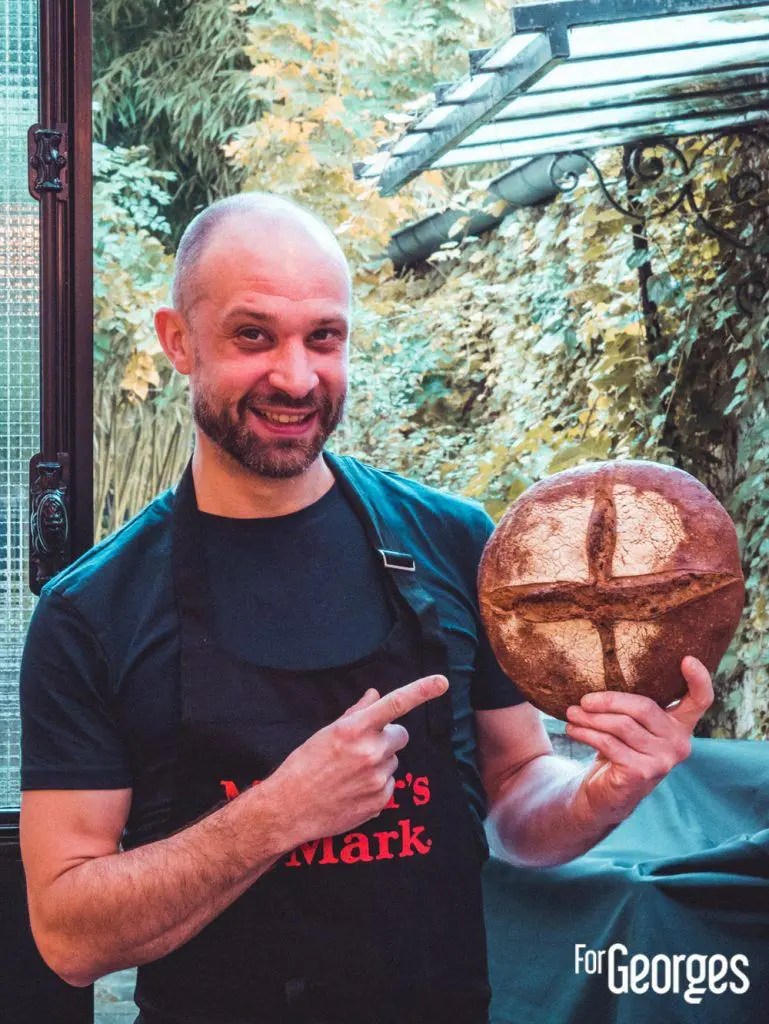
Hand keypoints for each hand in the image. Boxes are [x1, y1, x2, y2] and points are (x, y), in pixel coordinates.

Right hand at [263, 675, 448, 846]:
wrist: (289, 809)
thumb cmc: (303, 766)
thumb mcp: (326, 733)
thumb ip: (356, 713)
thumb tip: (375, 695)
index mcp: (354, 729)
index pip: (395, 703)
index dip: (422, 690)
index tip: (442, 682)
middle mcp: (370, 752)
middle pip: (400, 735)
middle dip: (387, 738)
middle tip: (362, 748)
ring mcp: (377, 778)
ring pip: (393, 761)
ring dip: (380, 762)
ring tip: (351, 773)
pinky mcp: (380, 800)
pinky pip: (389, 784)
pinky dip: (376, 785)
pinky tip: (353, 789)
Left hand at [565, 656, 712, 824]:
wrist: (608, 794)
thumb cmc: (620, 749)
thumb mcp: (631, 725)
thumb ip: (631, 705)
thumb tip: (600, 671)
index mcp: (680, 725)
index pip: (700, 700)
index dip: (699, 679)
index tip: (686, 659)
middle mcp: (679, 743)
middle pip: (643, 707)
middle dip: (608, 700)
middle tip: (583, 700)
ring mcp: (663, 760)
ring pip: (622, 725)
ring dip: (591, 717)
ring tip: (572, 713)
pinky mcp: (642, 773)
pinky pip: (608, 743)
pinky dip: (586, 733)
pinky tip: (573, 728)